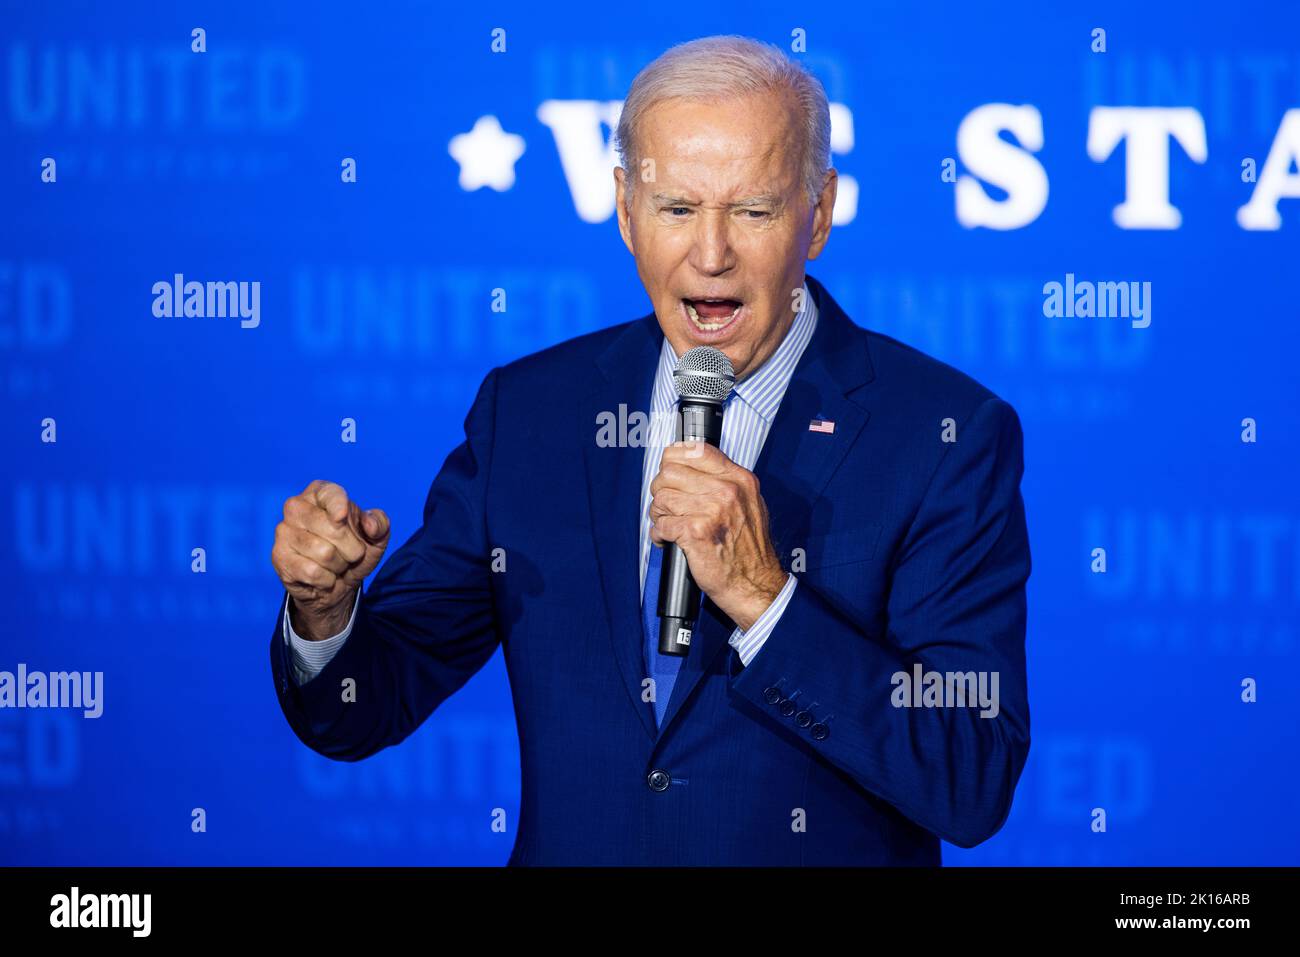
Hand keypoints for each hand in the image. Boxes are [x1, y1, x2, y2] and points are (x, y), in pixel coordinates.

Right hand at [271, 480, 390, 640]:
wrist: (336, 585)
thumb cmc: (354, 552)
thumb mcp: (376, 538)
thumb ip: (380, 524)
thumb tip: (369, 523)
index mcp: (320, 493)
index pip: (329, 493)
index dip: (338, 505)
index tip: (343, 518)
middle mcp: (297, 507)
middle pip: (333, 529)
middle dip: (352, 548)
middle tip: (349, 554)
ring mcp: (284, 531)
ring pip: (324, 552)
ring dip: (339, 565)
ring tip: (335, 565)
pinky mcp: (278, 556)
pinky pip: (312, 572)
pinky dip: (327, 580)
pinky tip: (322, 576)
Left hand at [648, 441, 787, 630]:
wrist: (755, 584)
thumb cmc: (749, 549)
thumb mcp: (750, 504)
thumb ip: (725, 483)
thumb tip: (692, 469)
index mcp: (739, 479)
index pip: (695, 449)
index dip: (673, 459)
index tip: (669, 471)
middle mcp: (726, 490)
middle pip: (670, 471)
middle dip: (661, 488)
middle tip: (666, 505)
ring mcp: (711, 510)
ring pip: (662, 497)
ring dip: (658, 513)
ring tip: (667, 524)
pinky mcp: (696, 532)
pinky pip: (661, 524)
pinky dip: (659, 534)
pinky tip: (668, 540)